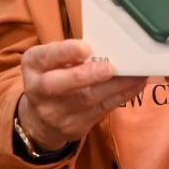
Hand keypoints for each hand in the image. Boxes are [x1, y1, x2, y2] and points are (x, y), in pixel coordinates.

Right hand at [17, 40, 147, 152]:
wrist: (41, 120)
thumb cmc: (52, 76)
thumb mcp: (50, 61)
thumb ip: (69, 52)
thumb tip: (108, 42)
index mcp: (32, 65)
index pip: (44, 57)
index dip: (65, 52)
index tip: (85, 47)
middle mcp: (38, 90)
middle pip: (58, 84)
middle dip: (86, 75)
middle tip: (110, 67)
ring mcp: (55, 112)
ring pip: (86, 99)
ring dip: (115, 85)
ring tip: (136, 73)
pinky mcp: (74, 126)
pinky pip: (101, 110)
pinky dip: (121, 96)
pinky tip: (135, 85)